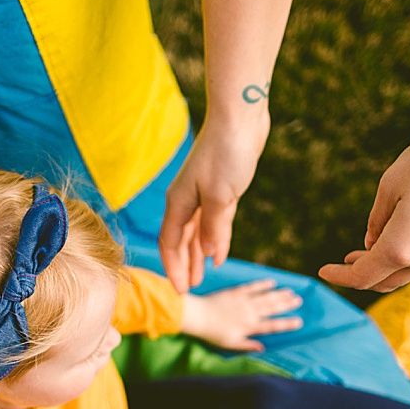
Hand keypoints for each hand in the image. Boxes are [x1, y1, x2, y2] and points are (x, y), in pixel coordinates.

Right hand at [159, 116, 269, 292]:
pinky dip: (214, 239)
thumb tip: (209, 255)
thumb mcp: (222, 195)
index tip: (179, 291)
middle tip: (187, 290)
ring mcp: (203, 195)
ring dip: (197, 255)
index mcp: (179, 202)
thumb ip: (214, 226)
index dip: (173, 267)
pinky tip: (217, 254)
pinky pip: (213, 223)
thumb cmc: (227, 152)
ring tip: (200, 277)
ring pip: (197, 233)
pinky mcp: (220, 190)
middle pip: (180, 241)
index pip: (170, 242)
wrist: (239, 117)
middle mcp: (187, 200)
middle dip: (183, 265)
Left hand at [181, 279, 302, 351]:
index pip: (272, 326)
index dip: (286, 324)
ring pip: (266, 297)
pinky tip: (272, 282)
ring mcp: (244, 301)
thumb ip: (247, 346)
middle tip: (299, 301)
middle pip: (272, 308)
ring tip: (291, 292)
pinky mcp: (236, 292)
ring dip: (279, 294)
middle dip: (286, 305)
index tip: (299, 322)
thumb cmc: (213, 333)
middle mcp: (250, 313)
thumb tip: (262, 349)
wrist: (198, 316)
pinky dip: (263, 284)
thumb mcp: (230, 344)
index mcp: (249, 327)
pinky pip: (253, 287)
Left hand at [317, 116, 409, 291]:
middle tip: (344, 264)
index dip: (339, 277)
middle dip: (361, 275)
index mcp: (401, 247)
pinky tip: (401, 237)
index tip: (323, 272)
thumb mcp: (392, 182)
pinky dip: (407, 256)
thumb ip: (377, 218)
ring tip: (368, 250)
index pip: (362, 277)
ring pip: (408, 272)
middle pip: (385, 281)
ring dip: (385, 267)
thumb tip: (372, 243)